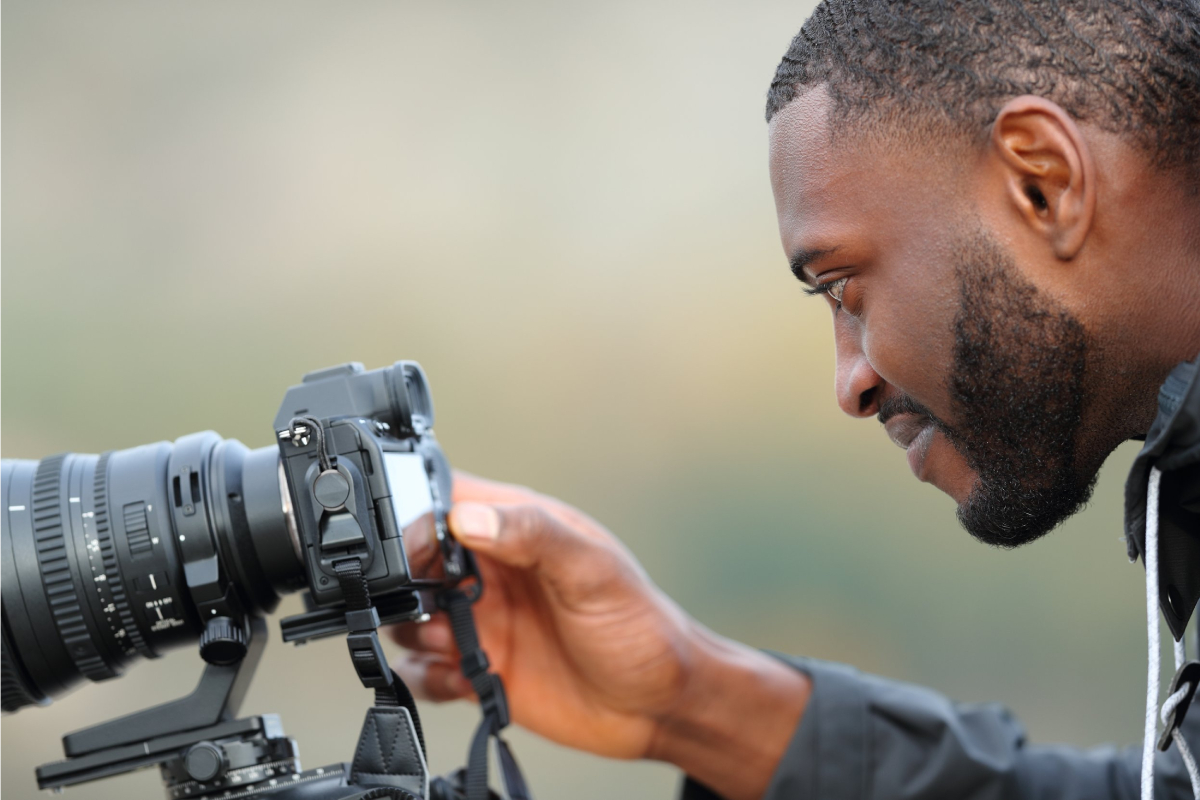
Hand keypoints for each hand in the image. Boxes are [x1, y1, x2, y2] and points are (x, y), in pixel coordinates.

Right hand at [388, 472, 808, 799]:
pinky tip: (464, 681)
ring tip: (452, 646)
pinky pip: (424, 670)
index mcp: (516, 529)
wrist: (660, 705)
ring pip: (409, 618)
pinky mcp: (477, 670)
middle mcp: (491, 572)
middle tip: (436, 608)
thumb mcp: (592, 570)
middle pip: (412, 563)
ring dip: (414, 633)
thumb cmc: (641, 626)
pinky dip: (428, 678)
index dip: (417, 521)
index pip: (444, 503)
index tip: (416, 551)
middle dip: (406, 586)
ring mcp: (481, 622)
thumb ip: (534, 535)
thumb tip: (469, 517)